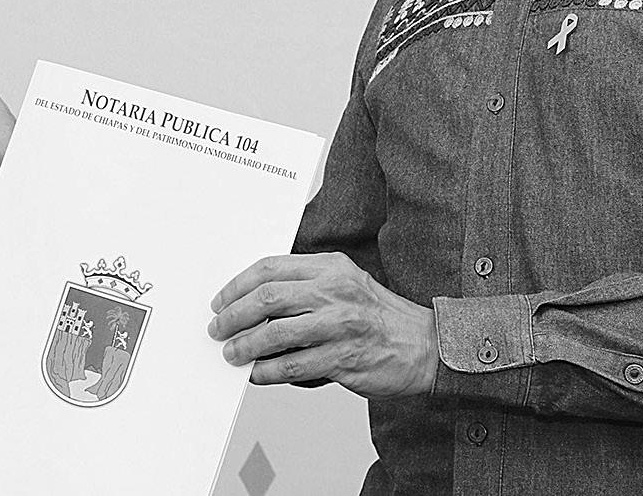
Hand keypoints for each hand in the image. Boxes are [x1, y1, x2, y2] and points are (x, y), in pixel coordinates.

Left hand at [207, 252, 438, 398]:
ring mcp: (338, 326)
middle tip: (218, 329)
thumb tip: (254, 300)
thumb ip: (305, 284)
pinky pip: (293, 366)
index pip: (271, 267)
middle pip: (267, 298)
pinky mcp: (342, 359)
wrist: (424, 346)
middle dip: (234, 315)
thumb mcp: (345, 282)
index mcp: (330, 268)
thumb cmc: (379, 316)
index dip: (238, 285)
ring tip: (232, 354)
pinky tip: (256, 374)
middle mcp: (333, 292)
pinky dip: (267, 372)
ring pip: (275, 334)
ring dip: (245, 346)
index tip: (221, 300)